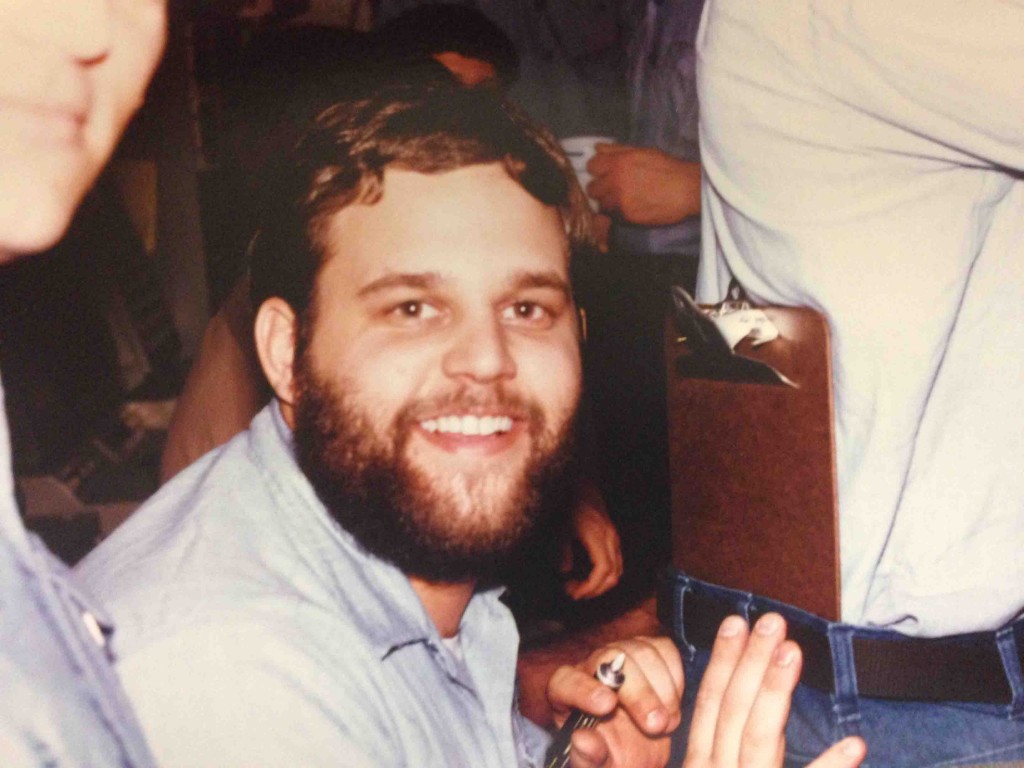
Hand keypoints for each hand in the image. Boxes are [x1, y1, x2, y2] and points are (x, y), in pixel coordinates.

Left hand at [547, 636, 682, 767]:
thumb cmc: (612, 759)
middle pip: (608, 659)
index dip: (584, 689)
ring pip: (640, 651)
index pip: (566, 681)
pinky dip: (675, 679)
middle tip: (654, 725)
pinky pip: (666, 651)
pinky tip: (672, 708)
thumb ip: (588, 757)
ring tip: (666, 724)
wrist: (640, 756)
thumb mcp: (599, 766)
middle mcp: (593, 668)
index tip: (606, 706)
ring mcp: (624, 656)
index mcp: (567, 693)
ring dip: (660, 689)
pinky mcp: (653, 652)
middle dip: (637, 691)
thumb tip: (582, 741)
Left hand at [562, 481, 622, 599]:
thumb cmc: (570, 505)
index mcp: (598, 537)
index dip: (591, 586)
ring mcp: (613, 537)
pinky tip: (587, 573)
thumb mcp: (561, 528)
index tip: (574, 592)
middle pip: (613, 574)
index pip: (603, 570)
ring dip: (600, 583)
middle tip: (574, 592)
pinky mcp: (612, 536)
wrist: (582, 485)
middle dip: (595, 589)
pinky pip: (615, 561)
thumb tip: (565, 572)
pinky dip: (604, 573)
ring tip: (580, 586)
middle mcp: (610, 539)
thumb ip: (563, 550)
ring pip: (617, 569)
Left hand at [586, 144, 700, 225]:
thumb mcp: (642, 152)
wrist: (686, 190)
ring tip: (623, 198)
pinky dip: (619, 211)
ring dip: (608, 201)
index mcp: (619, 162)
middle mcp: (616, 181)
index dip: (597, 169)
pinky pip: (614, 214)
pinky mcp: (627, 216)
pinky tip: (631, 206)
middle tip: (612, 188)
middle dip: (600, 187)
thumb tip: (597, 148)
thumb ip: (617, 150)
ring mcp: (620, 200)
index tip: (604, 172)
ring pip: (601, 203)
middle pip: (592, 188)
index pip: (592, 166)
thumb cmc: (667, 168)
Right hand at [684, 613, 866, 767]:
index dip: (722, 661)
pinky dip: (829, 766)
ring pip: (758, 736)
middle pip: (733, 710)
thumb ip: (718, 753)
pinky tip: (854, 743)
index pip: (710, 704)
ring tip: (793, 652)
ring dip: (775, 690)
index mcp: (700, 765)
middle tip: (772, 621)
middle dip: (751, 661)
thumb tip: (742, 699)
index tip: (736, 622)